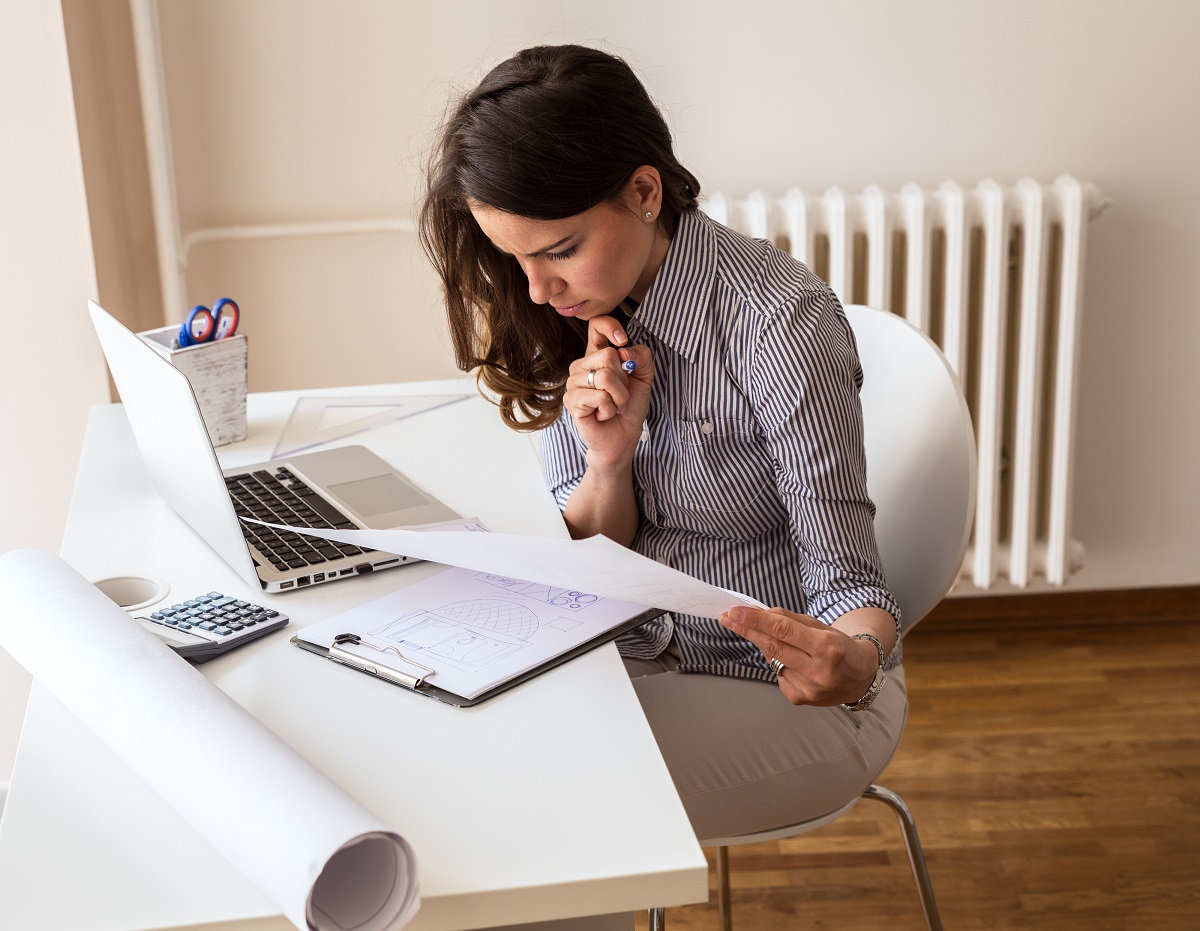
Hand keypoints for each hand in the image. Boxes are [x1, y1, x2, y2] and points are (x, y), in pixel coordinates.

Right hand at [564, 315, 653, 470]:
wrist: (623, 437)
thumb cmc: (629, 407)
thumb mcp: (644, 378)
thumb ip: (641, 357)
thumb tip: (624, 350)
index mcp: (597, 355)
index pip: (596, 325)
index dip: (611, 327)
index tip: (622, 341)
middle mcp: (581, 366)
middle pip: (608, 355)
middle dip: (624, 380)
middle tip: (620, 394)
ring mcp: (573, 383)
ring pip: (605, 377)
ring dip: (619, 397)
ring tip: (613, 406)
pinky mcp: (572, 401)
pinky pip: (600, 396)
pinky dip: (610, 408)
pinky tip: (603, 415)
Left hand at [720, 605, 879, 705]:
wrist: (859, 677)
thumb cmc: (839, 647)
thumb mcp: (820, 627)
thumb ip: (789, 620)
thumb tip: (759, 614)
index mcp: (827, 648)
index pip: (783, 630)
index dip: (756, 620)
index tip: (735, 611)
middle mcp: (818, 672)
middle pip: (772, 647)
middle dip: (747, 630)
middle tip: (728, 617)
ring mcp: (808, 689)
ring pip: (772, 660)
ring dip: (766, 646)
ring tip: (779, 641)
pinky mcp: (799, 699)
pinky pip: (778, 674)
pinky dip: (779, 664)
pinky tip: (795, 664)